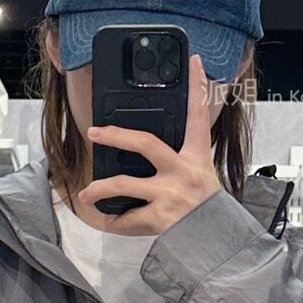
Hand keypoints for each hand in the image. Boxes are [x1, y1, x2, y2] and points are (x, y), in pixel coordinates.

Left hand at [78, 54, 221, 235]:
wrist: (215, 242)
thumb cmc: (207, 208)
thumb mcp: (203, 175)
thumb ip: (182, 159)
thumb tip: (153, 151)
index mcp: (196, 157)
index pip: (199, 115)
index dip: (197, 86)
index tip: (193, 61)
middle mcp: (182, 172)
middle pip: (145, 143)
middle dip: (116, 136)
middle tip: (95, 132)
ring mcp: (169, 195)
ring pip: (124, 185)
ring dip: (100, 189)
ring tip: (87, 193)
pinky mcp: (159, 219)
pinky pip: (128, 219)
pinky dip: (115, 223)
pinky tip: (107, 222)